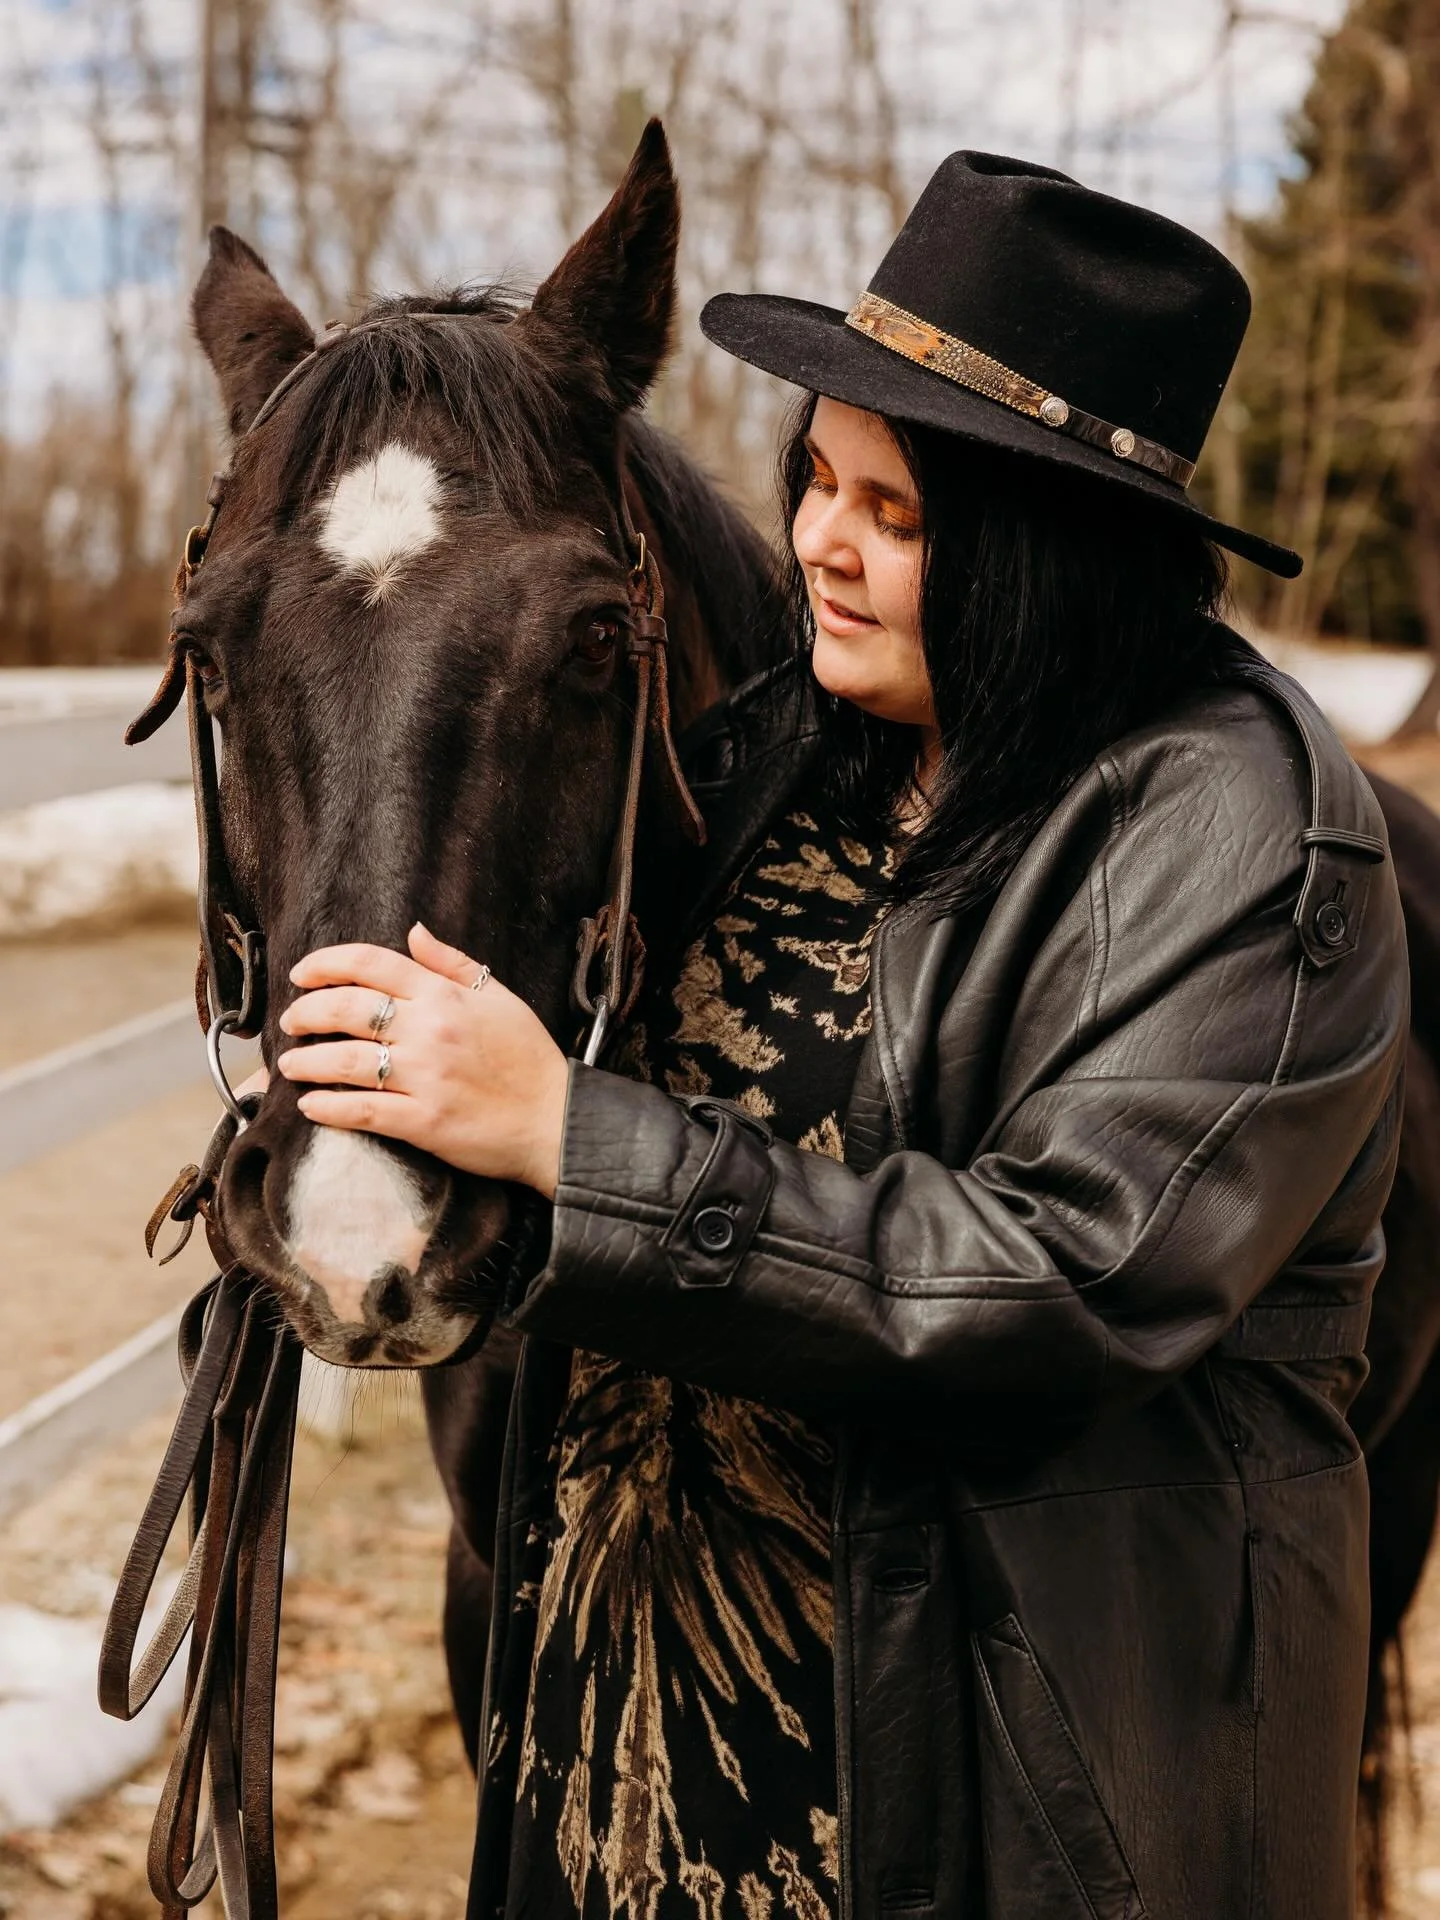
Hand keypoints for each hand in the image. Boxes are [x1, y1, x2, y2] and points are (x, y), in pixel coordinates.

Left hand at [274, 923, 569, 1198]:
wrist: (555, 1120)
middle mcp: (430, 1031)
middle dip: (306, 1012)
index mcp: (445, 996)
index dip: (325, 964)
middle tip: (291, 1021)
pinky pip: (362, 1110)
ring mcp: (425, 1077)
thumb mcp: (499, 997)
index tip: (302, 974)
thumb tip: (414, 932)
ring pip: (344, 1061)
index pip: (370, 965)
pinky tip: (310, 1106)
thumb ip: (453, 964)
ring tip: (290, 1065)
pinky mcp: (423, 1122)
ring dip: (306, 1062)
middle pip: (346, 1009)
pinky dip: (328, 1108)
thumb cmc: (528, 1058)